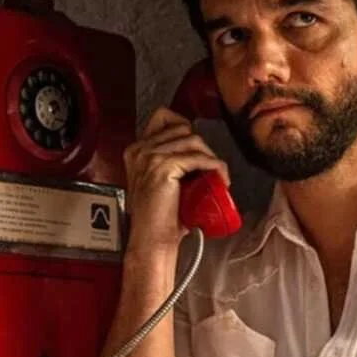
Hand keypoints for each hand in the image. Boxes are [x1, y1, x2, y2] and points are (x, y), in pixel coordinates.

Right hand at [122, 107, 229, 253]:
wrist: (152, 240)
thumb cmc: (160, 217)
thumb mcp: (160, 181)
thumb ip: (170, 162)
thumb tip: (199, 153)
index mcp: (136, 150)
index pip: (163, 117)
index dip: (185, 127)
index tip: (198, 147)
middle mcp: (140, 150)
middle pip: (182, 128)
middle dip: (202, 146)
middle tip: (210, 167)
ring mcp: (150, 157)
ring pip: (193, 140)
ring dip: (211, 157)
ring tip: (217, 175)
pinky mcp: (163, 167)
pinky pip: (199, 158)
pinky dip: (215, 167)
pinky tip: (221, 179)